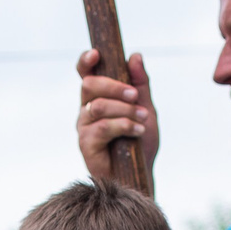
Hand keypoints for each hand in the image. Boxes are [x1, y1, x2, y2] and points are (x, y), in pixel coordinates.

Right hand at [75, 48, 158, 185]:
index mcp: (97, 98)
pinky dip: (123, 125)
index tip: (96, 53)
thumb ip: (141, 83)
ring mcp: (83, 127)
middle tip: (135, 96)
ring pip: (98, 106)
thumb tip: (135, 56)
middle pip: (89, 84)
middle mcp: (86, 110)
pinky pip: (102, 127)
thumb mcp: (146, 108)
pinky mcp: (86, 145)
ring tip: (143, 118)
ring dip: (124, 109)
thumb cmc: (140, 142)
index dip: (86, 61)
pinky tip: (138, 130)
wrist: (141, 175)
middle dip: (114, 86)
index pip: (85, 74)